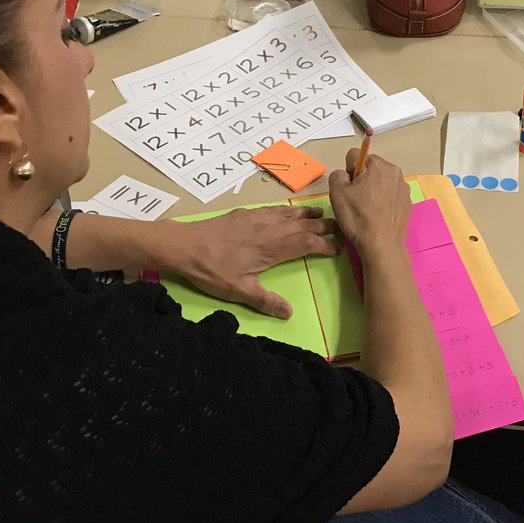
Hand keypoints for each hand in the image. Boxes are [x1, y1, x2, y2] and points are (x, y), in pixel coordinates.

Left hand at [150, 206, 336, 318]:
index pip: (306, 242)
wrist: (184, 246)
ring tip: (320, 213)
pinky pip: (272, 209)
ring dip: (306, 213)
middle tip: (339, 227)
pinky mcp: (244, 214)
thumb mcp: (239, 291)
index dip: (324, 245)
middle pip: (302, 224)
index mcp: (271, 248)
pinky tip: (287, 210)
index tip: (336, 250)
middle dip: (322, 225)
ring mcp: (256, 219)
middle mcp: (268, 229)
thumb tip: (289, 313)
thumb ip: (265, 302)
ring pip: (288, 213)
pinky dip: (286, 209)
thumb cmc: (211, 270)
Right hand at [329, 149, 409, 258]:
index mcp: (376, 165)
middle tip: (356, 199)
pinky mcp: (407, 201)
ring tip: (368, 208)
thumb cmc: (358, 217)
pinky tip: (378, 214)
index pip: (354, 155)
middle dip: (362, 178)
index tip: (348, 188)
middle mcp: (393, 171)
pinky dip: (384, 199)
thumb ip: (337, 174)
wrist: (382, 245)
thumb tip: (345, 174)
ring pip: (381, 180)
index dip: (347, 171)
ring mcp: (403, 186)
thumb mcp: (336, 192)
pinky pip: (390, 193)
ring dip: (373, 188)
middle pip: (370, 166)